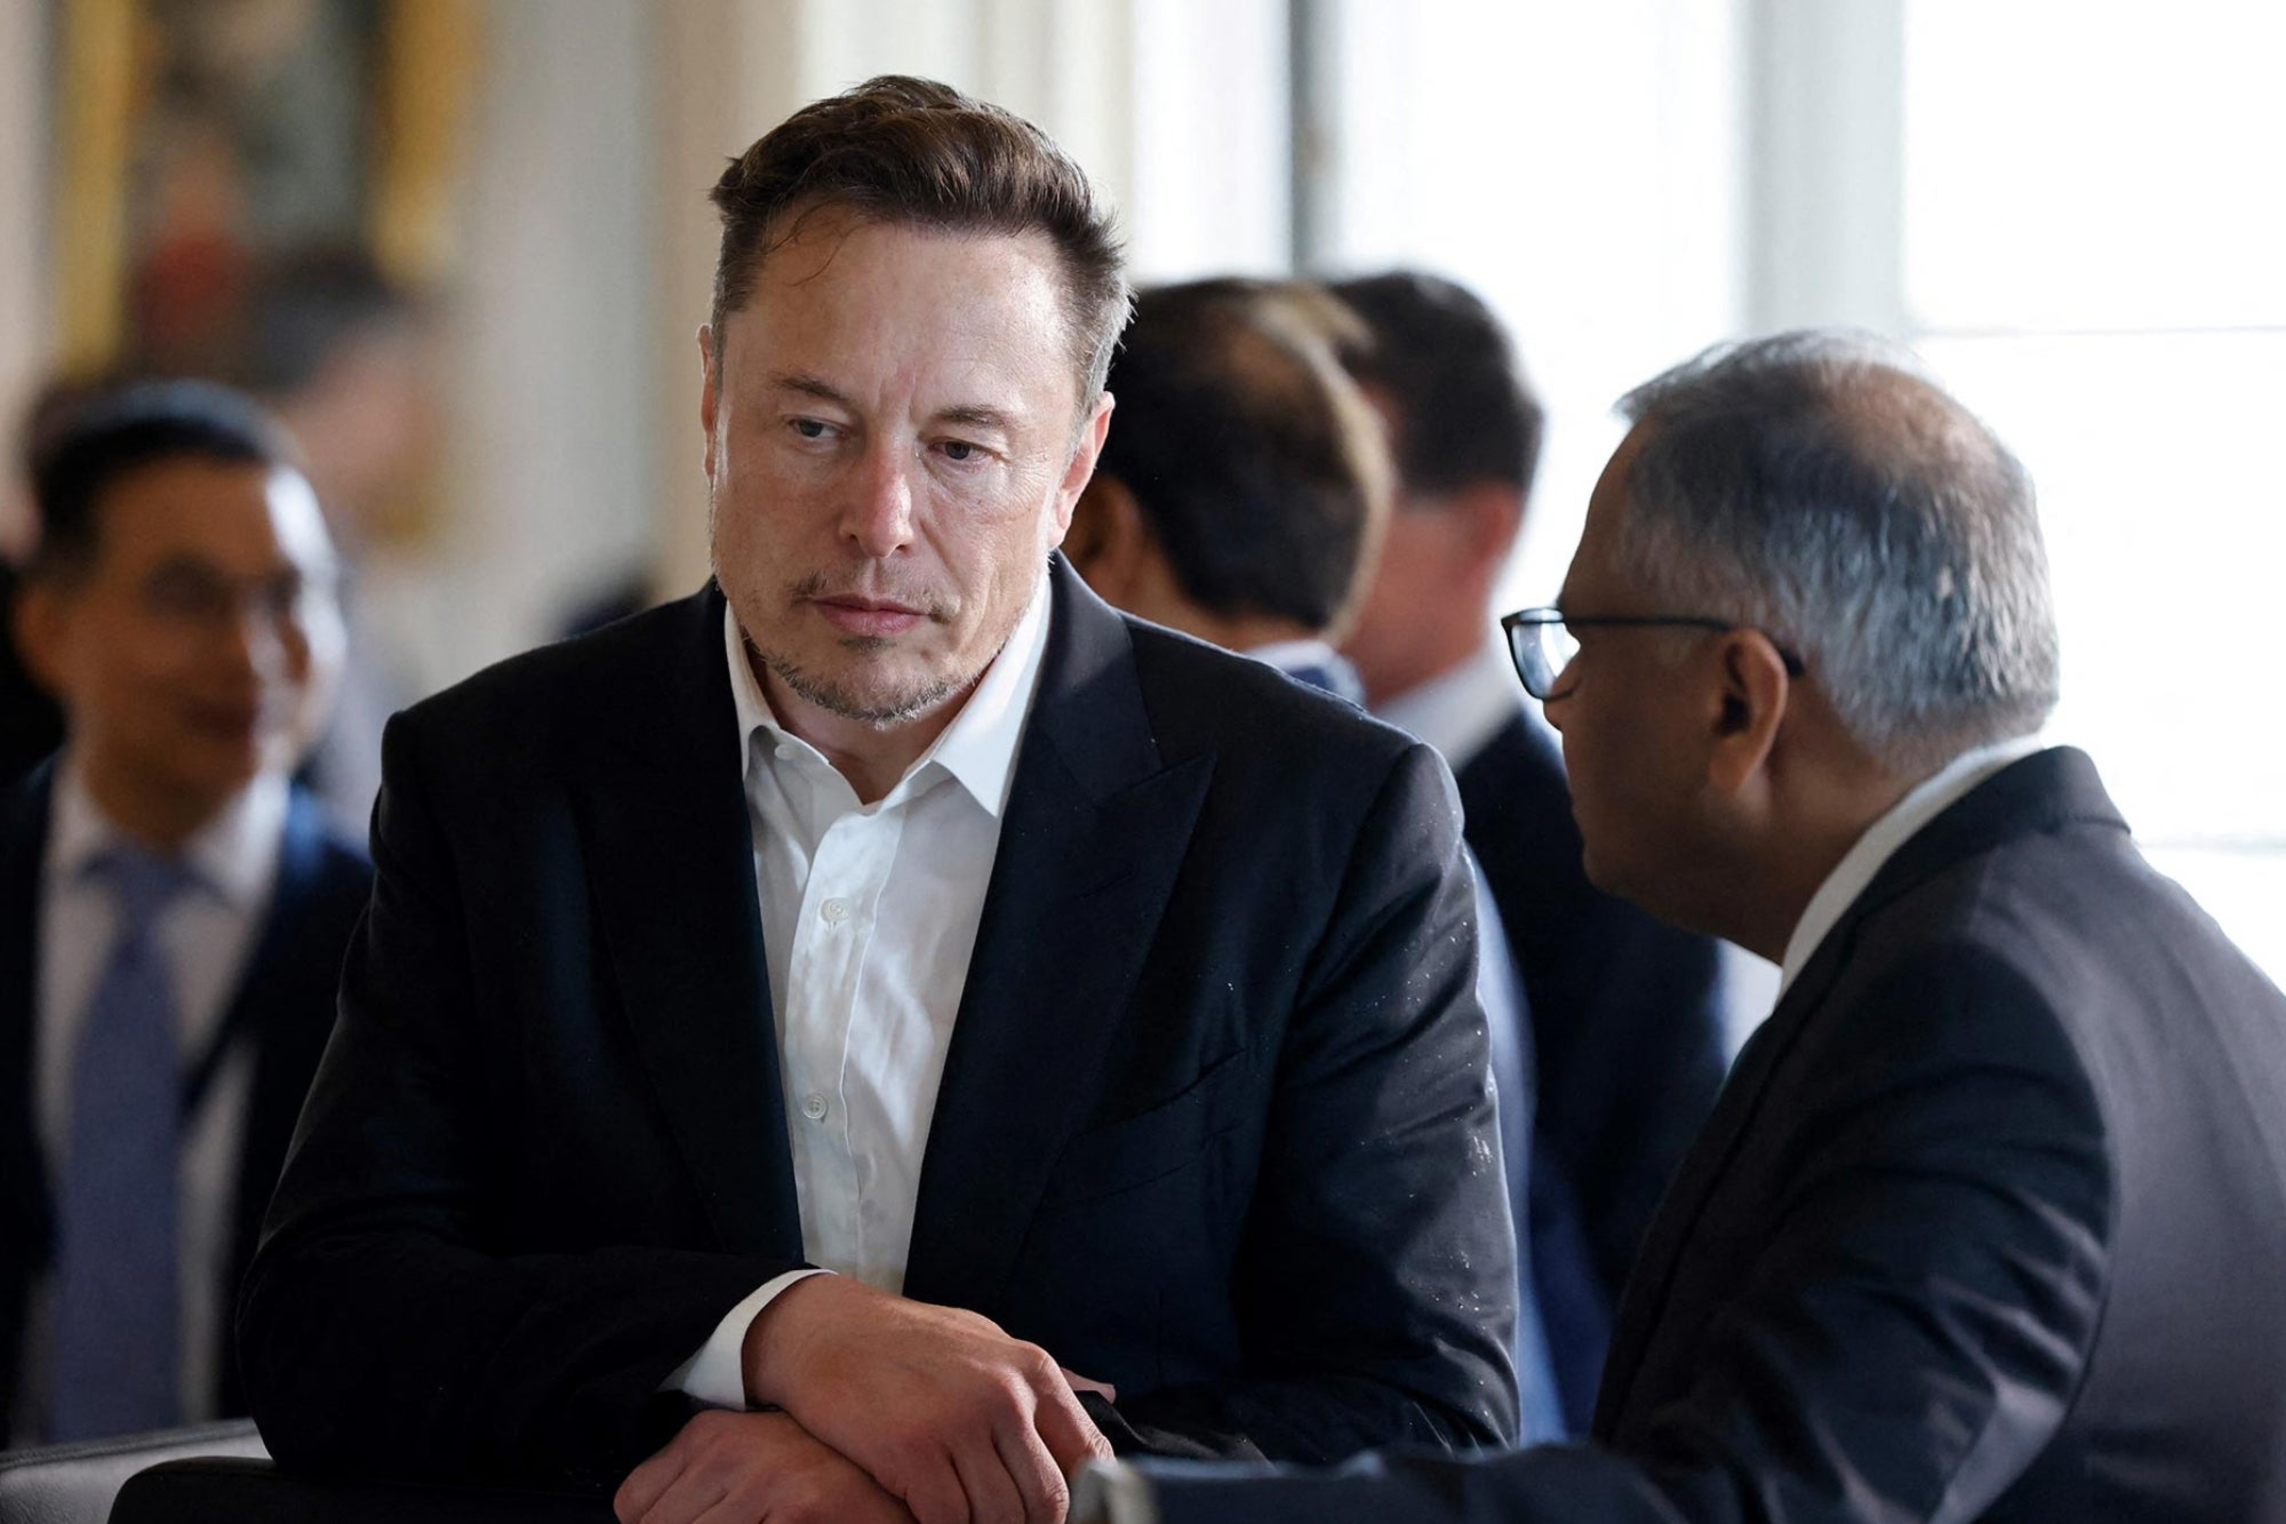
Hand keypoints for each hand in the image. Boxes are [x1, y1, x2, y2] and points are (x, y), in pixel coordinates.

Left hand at [614, 1408, 915, 1523]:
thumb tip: (639, 1521)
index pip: (632, 1503)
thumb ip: (699, 1490)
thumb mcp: (747, 1470)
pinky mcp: (798, 1508)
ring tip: (767, 1523)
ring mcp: (763, 1477)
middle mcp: (728, 1447)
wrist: (896, 1487)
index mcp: (709, 1434)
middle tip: (746, 1521)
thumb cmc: (818, 1489)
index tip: (704, 1521)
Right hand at [742, 1275, 1112, 1523]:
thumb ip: (1044, 1379)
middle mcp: (1005, 1395)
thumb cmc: (910, 1342)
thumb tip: (1108, 1398)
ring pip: (999, 1518)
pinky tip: (929, 1519)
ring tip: (967, 1521)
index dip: (1083, 1504)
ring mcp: (959, 1423)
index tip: (1062, 1518)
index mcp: (1032, 1370)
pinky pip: (947, 1521)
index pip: (1088, 1456)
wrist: (827, 1329)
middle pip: (1046, 1501)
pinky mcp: (912, 1450)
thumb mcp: (987, 1341)